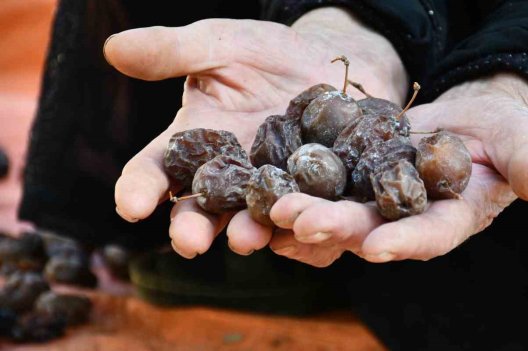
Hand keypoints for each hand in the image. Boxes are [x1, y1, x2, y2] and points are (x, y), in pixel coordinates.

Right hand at [107, 8, 407, 257]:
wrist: (326, 64)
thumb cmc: (265, 54)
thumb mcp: (220, 44)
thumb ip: (172, 51)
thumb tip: (113, 47)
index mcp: (192, 144)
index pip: (155, 170)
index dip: (140, 189)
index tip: (132, 205)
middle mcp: (225, 178)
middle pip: (199, 211)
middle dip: (192, 227)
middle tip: (190, 241)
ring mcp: (267, 191)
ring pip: (250, 221)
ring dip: (246, 233)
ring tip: (245, 238)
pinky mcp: (309, 197)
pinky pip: (303, 219)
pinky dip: (302, 229)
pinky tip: (303, 231)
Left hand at [262, 73, 527, 265]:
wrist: (472, 117)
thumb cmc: (504, 132)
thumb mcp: (521, 141)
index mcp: (452, 218)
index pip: (430, 236)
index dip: (405, 242)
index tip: (376, 247)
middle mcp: (409, 219)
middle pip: (371, 229)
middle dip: (336, 227)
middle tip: (297, 220)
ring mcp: (379, 201)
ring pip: (340, 212)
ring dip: (306, 213)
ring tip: (272, 208)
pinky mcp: (357, 177)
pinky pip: (326, 185)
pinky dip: (299, 187)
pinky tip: (266, 187)